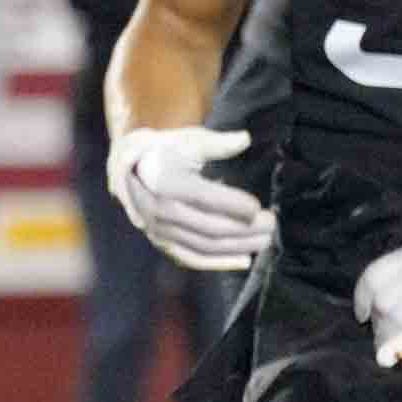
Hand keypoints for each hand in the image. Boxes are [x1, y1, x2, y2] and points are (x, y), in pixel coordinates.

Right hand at [107, 126, 274, 270]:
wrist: (129, 167)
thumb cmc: (165, 149)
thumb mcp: (186, 139)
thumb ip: (216, 142)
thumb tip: (245, 138)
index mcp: (161, 179)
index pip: (202, 197)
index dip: (232, 204)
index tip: (257, 205)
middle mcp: (156, 208)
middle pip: (208, 226)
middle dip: (245, 228)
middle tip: (271, 222)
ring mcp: (157, 229)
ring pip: (204, 245)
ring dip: (238, 246)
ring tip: (265, 240)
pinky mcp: (161, 242)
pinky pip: (192, 258)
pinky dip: (219, 263)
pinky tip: (245, 260)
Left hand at [353, 220, 401, 367]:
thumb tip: (388, 291)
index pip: (373, 275)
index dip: (361, 298)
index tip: (361, 314)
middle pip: (382, 299)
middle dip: (375, 321)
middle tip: (376, 334)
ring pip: (395, 314)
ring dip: (385, 333)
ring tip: (386, 344)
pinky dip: (401, 341)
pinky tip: (391, 352)